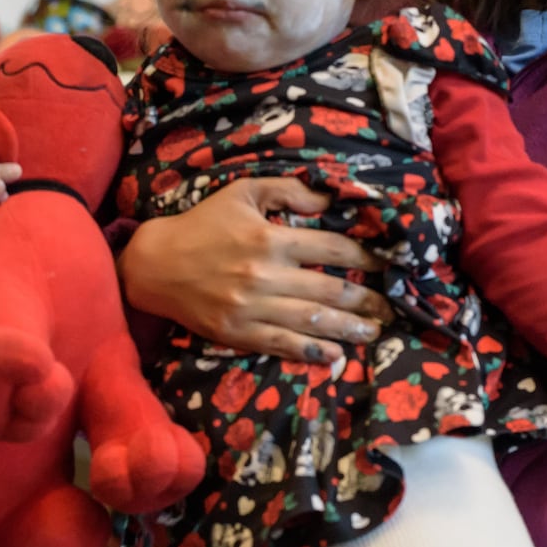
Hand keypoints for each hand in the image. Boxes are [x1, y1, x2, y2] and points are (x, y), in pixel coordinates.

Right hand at [119, 177, 392, 364]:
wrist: (155, 264)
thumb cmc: (203, 224)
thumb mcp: (243, 193)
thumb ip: (287, 191)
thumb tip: (328, 201)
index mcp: (270, 238)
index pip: (332, 248)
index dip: (364, 257)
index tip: (385, 265)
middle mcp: (265, 275)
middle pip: (330, 289)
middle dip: (366, 299)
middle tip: (391, 307)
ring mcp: (252, 308)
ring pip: (312, 321)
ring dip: (348, 328)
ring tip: (373, 332)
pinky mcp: (238, 333)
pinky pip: (282, 344)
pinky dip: (311, 351)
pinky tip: (334, 355)